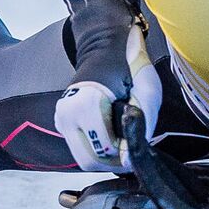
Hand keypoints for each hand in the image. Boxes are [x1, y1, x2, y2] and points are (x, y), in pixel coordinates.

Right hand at [53, 20, 160, 171]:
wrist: (105, 47)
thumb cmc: (129, 65)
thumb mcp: (148, 89)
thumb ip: (145, 121)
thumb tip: (132, 154)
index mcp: (86, 106)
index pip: (105, 152)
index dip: (125, 155)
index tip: (136, 143)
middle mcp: (67, 114)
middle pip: (91, 161)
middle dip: (113, 160)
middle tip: (130, 149)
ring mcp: (60, 118)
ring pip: (83, 158)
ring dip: (104, 157)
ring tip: (121, 141)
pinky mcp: (61, 122)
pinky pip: (79, 148)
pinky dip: (95, 148)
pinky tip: (109, 134)